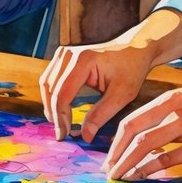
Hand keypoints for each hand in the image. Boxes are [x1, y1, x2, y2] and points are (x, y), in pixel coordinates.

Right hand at [40, 9, 181, 141]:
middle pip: (50, 89)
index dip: (60, 117)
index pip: (62, 94)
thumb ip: (102, 114)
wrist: (135, 46)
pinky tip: (60, 111)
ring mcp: (63, 54)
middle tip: (61, 133)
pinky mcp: (63, 57)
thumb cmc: (132, 67)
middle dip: (54, 114)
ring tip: (59, 124)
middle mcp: (68, 55)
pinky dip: (53, 96)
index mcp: (83, 61)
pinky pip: (50, 79)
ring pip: (46, 84)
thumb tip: (85, 136)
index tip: (64, 134)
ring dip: (50, 106)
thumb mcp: (122, 94)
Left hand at [103, 85, 181, 180]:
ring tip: (120, 176)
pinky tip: (140, 176)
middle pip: (134, 133)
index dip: (116, 141)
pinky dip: (150, 168)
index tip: (109, 157)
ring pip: (147, 146)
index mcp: (167, 100)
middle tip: (108, 170)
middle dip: (117, 154)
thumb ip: (160, 116)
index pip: (132, 121)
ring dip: (129, 163)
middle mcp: (175, 111)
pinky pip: (168, 159)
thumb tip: (134, 137)